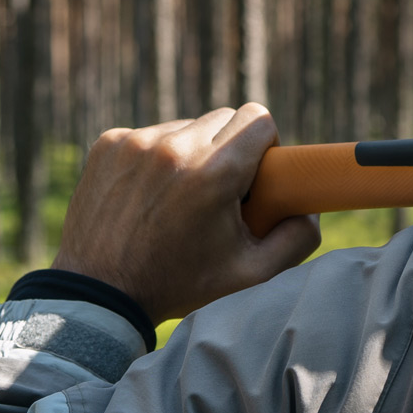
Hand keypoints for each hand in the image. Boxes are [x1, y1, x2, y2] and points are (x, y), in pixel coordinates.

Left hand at [53, 104, 321, 324]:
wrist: (99, 294)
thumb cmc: (177, 285)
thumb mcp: (250, 274)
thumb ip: (295, 240)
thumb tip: (313, 211)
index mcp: (214, 174)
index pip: (258, 119)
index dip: (266, 145)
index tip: (257, 174)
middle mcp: (175, 147)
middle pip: (225, 118)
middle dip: (232, 148)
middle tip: (222, 191)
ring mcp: (136, 142)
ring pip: (187, 126)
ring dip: (194, 152)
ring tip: (180, 199)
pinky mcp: (108, 143)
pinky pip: (151, 135)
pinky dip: (158, 157)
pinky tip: (149, 196)